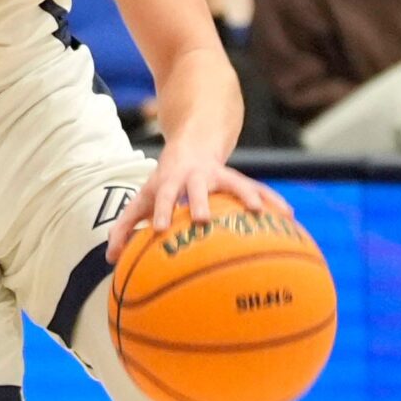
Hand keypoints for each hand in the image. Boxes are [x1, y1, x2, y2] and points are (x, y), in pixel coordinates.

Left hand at [103, 147, 289, 262]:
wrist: (193, 141)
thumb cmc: (163, 181)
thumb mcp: (143, 198)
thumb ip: (126, 228)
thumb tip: (111, 259)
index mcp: (170, 182)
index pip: (162, 196)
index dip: (160, 210)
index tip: (158, 229)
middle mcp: (194, 177)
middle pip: (196, 187)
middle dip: (199, 201)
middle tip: (202, 218)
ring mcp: (218, 176)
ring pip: (233, 183)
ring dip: (245, 196)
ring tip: (260, 213)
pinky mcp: (237, 178)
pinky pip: (257, 189)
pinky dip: (271, 200)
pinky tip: (289, 216)